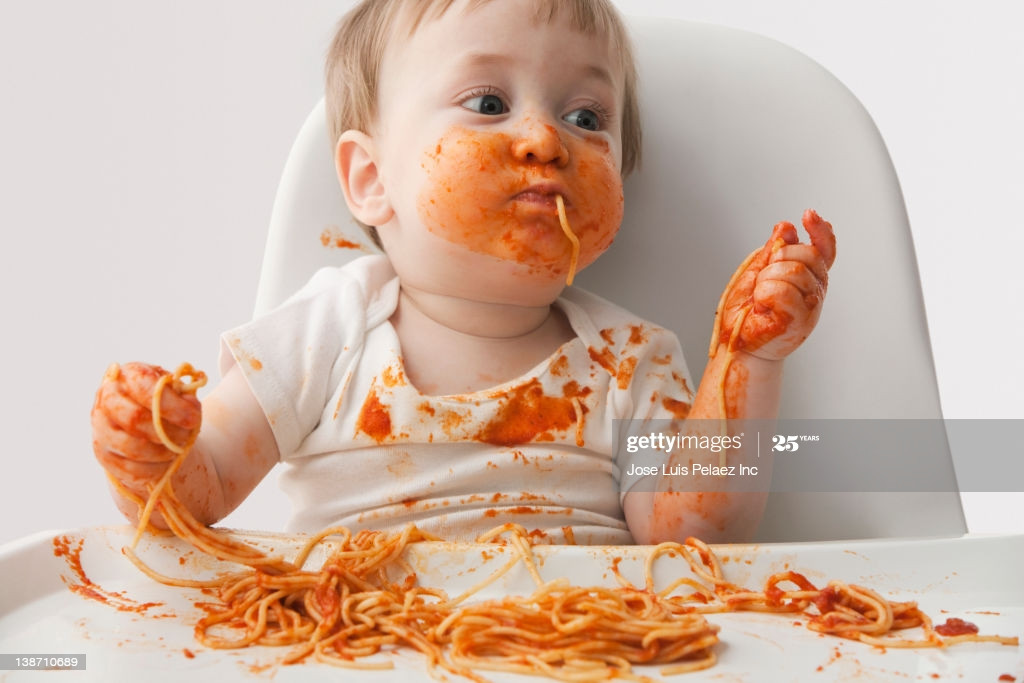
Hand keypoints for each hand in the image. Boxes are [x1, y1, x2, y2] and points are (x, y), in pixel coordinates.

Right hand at [91, 362, 201, 493]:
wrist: (145, 425)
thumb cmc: (163, 403)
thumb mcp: (176, 391)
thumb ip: (184, 395)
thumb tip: (190, 404)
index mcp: (127, 375)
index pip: (145, 388)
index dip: (172, 406)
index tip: (193, 419)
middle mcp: (107, 398)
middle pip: (134, 418)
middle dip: (167, 431)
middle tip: (186, 437)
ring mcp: (100, 427)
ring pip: (132, 447)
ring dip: (163, 452)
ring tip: (178, 449)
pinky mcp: (102, 454)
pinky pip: (130, 469)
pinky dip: (155, 469)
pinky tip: (167, 463)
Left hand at [715, 209, 835, 359]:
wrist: (737, 344)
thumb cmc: (747, 312)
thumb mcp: (757, 271)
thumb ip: (773, 250)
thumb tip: (785, 228)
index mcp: (808, 278)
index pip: (825, 250)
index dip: (820, 231)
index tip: (808, 215)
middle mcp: (814, 291)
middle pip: (808, 254)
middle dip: (779, 257)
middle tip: (764, 277)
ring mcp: (809, 307)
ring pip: (792, 271)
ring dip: (766, 280)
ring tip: (761, 297)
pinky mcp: (798, 321)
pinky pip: (781, 290)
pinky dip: (764, 294)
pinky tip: (762, 306)